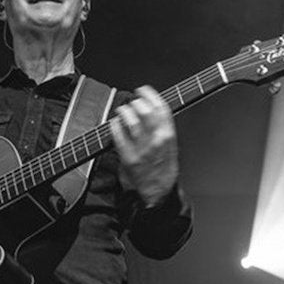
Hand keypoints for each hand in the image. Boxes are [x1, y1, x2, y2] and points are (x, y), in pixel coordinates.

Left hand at [110, 85, 178, 204]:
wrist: (158, 193)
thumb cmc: (163, 170)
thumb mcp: (170, 146)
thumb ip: (162, 128)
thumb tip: (149, 109)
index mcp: (168, 135)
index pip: (161, 107)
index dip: (150, 94)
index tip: (142, 90)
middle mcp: (156, 140)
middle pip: (144, 110)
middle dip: (135, 102)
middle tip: (131, 103)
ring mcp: (142, 148)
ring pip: (131, 120)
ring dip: (124, 112)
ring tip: (122, 112)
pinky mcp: (128, 157)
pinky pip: (118, 134)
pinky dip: (114, 125)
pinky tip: (114, 124)